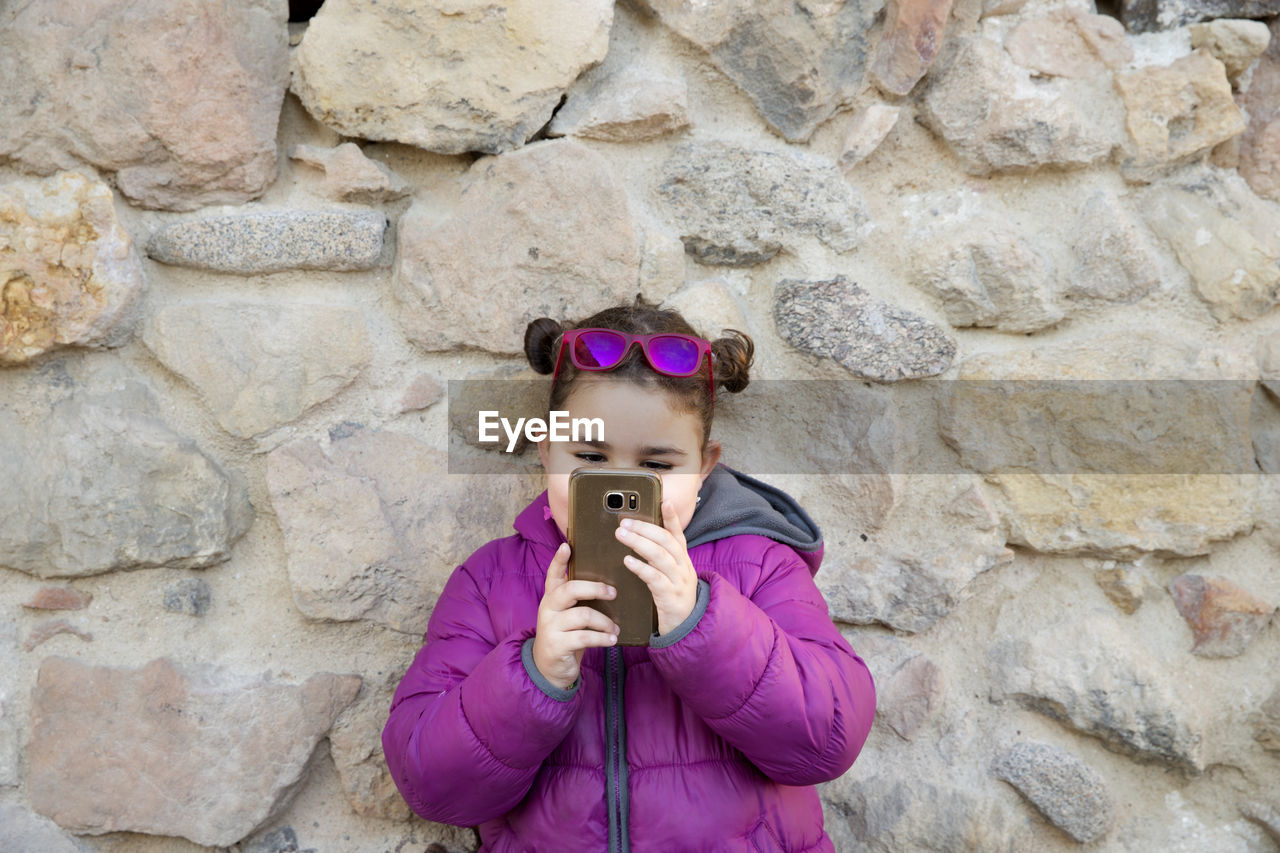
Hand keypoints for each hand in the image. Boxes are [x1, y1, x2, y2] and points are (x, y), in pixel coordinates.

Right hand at [531, 543, 619, 690]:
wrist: (549, 668)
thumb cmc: (566, 635)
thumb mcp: (568, 615)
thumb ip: (578, 599)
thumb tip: (608, 582)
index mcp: (552, 597)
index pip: (552, 574)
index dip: (558, 560)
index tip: (567, 546)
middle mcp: (548, 608)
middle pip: (570, 589)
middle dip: (596, 588)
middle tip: (613, 593)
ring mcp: (550, 626)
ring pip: (583, 615)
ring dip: (604, 622)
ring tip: (615, 628)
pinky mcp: (556, 644)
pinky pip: (584, 637)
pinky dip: (601, 639)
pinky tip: (611, 640)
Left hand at [615, 499, 698, 635]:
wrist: (686, 628)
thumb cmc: (672, 598)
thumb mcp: (670, 575)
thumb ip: (658, 558)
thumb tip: (638, 537)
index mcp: (682, 560)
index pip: (677, 534)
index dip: (671, 517)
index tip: (665, 500)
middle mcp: (682, 567)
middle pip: (665, 540)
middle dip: (644, 528)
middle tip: (624, 521)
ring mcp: (678, 581)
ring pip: (660, 555)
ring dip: (639, 542)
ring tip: (622, 534)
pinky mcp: (670, 597)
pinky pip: (655, 578)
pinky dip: (641, 567)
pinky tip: (628, 560)